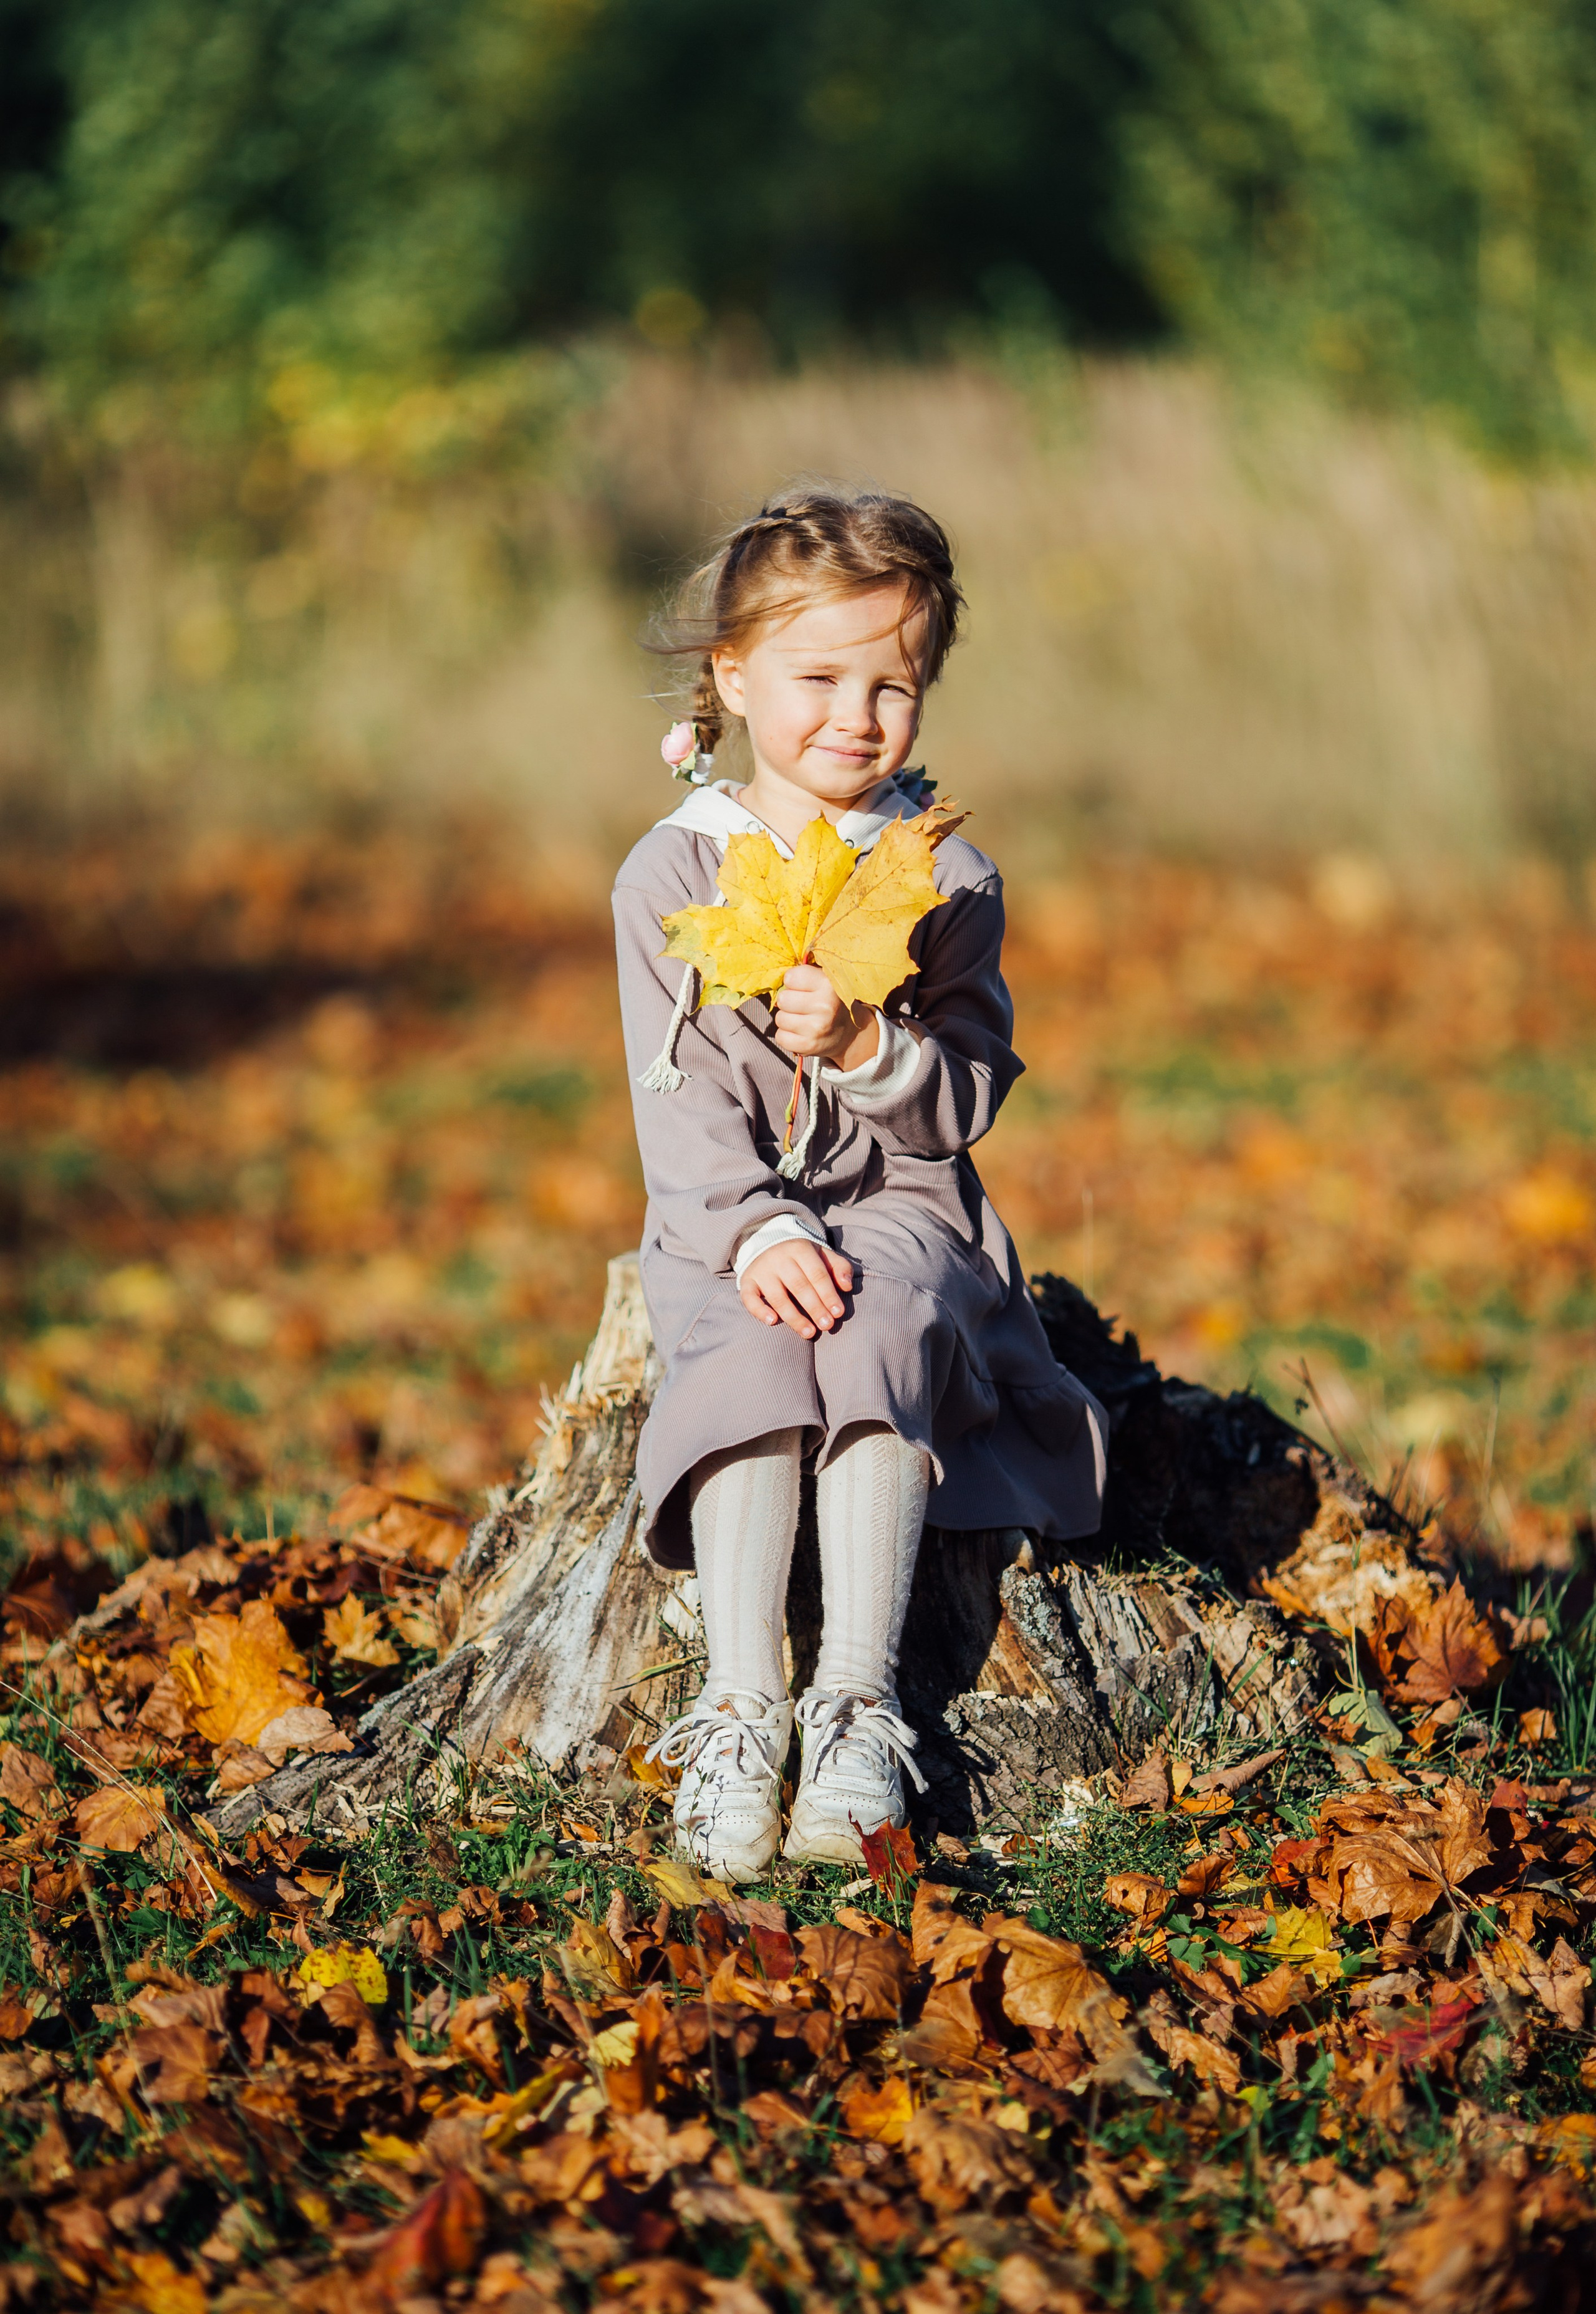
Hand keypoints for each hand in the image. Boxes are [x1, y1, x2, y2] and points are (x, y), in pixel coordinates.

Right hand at [739, 1239, 853, 1336]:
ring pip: (777, 1296)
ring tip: (809, 1333)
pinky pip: (749, 1297)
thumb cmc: (802, 1257)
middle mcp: (779, 1258)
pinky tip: (772, 1321)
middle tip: (827, 1325)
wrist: (767, 1243)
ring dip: (794, 1317)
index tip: (838, 1313)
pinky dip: (759, 1310)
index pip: (817, 1274)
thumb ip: (839, 1267)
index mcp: (800, 1249)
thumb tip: (847, 1286)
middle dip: (815, 1308)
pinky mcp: (747, 1281)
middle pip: (799, 1286)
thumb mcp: (822, 1254)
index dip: (828, 1294)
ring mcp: (761, 1270)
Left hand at [773, 964, 879, 1067]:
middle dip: (788, 1002)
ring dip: (787, 1019)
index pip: (790, 977)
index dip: (792, 981)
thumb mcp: (825, 981)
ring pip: (780, 1019)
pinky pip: (780, 1037)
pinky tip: (800, 1033)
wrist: (848, 1033)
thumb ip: (805, 973)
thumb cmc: (829, 1002)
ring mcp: (817, 1028)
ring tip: (802, 1019)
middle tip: (802, 1005)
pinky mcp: (809, 1046)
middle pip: (782, 999)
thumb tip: (776, 974)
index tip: (802, 987)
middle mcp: (825, 1006)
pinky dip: (787, 1035)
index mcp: (828, 984)